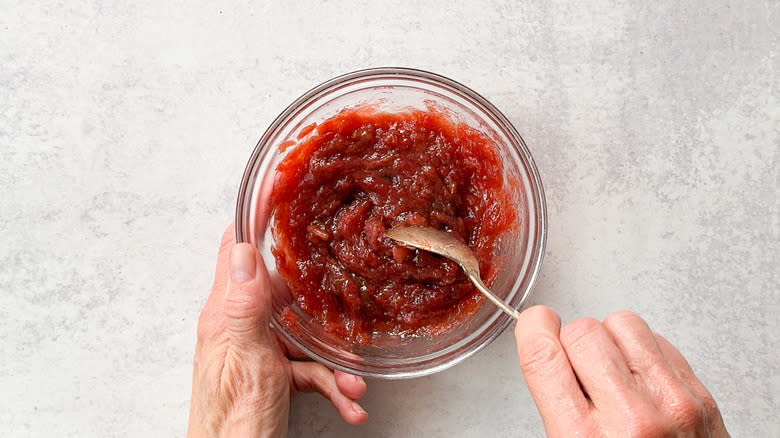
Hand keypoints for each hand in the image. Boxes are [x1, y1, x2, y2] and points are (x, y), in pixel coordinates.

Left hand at [187, 226, 367, 437]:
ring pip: (302, 334)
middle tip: (342, 267)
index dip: (255, 217)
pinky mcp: (272, 376)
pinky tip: (351, 401)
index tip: (280, 189)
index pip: (236, 250)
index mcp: (225, 313)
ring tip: (355, 380)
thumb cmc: (234, 423)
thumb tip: (246, 251)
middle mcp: (239, 326)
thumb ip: (245, 305)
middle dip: (316, 287)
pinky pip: (308, 369)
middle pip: (278, 287)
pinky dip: (332, 383)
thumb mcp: (247, 359)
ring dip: (333, 357)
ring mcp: (257, 351)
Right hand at [514, 306, 727, 436]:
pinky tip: (641, 379)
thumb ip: (558, 405)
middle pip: (582, 332)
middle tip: (579, 368)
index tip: (535, 324)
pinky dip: (644, 351)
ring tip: (613, 371)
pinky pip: (658, 339)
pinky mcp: (700, 396)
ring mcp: (671, 403)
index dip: (533, 329)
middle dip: (573, 343)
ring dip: (611, 340)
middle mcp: (631, 418)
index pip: (544, 357)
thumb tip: (545, 349)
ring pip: (622, 324)